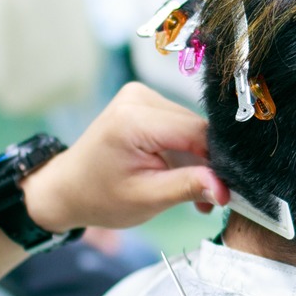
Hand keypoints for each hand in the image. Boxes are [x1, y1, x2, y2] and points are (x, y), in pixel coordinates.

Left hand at [21, 82, 228, 230]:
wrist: (68, 188)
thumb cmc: (100, 197)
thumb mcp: (147, 199)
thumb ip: (188, 187)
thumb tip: (226, 188)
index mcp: (134, 119)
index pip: (197, 132)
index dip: (216, 162)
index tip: (226, 190)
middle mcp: (138, 98)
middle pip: (196, 128)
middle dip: (206, 163)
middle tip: (209, 199)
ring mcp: (141, 97)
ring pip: (191, 128)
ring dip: (197, 160)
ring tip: (194, 194)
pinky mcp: (144, 103)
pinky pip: (179, 126)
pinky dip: (184, 153)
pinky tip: (181, 176)